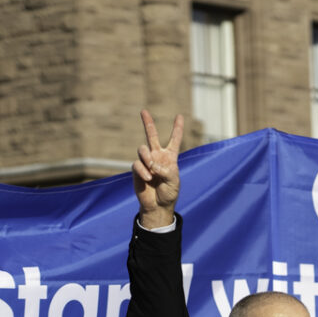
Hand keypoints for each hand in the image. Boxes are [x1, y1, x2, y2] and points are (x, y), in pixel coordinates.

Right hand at [132, 111, 183, 229]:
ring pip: (142, 149)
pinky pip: (137, 164)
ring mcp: (146, 162)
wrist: (158, 206)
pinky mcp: (137, 170)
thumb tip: (151, 163)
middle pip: (151, 136)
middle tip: (143, 111)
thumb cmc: (169, 193)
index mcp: (170, 158)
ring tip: (151, 168)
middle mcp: (157, 157)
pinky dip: (143, 170)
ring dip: (146, 157)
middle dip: (148, 123)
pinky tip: (148, 178)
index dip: (177, 128)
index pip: (174, 140)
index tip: (179, 116)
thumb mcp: (173, 181)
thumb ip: (165, 170)